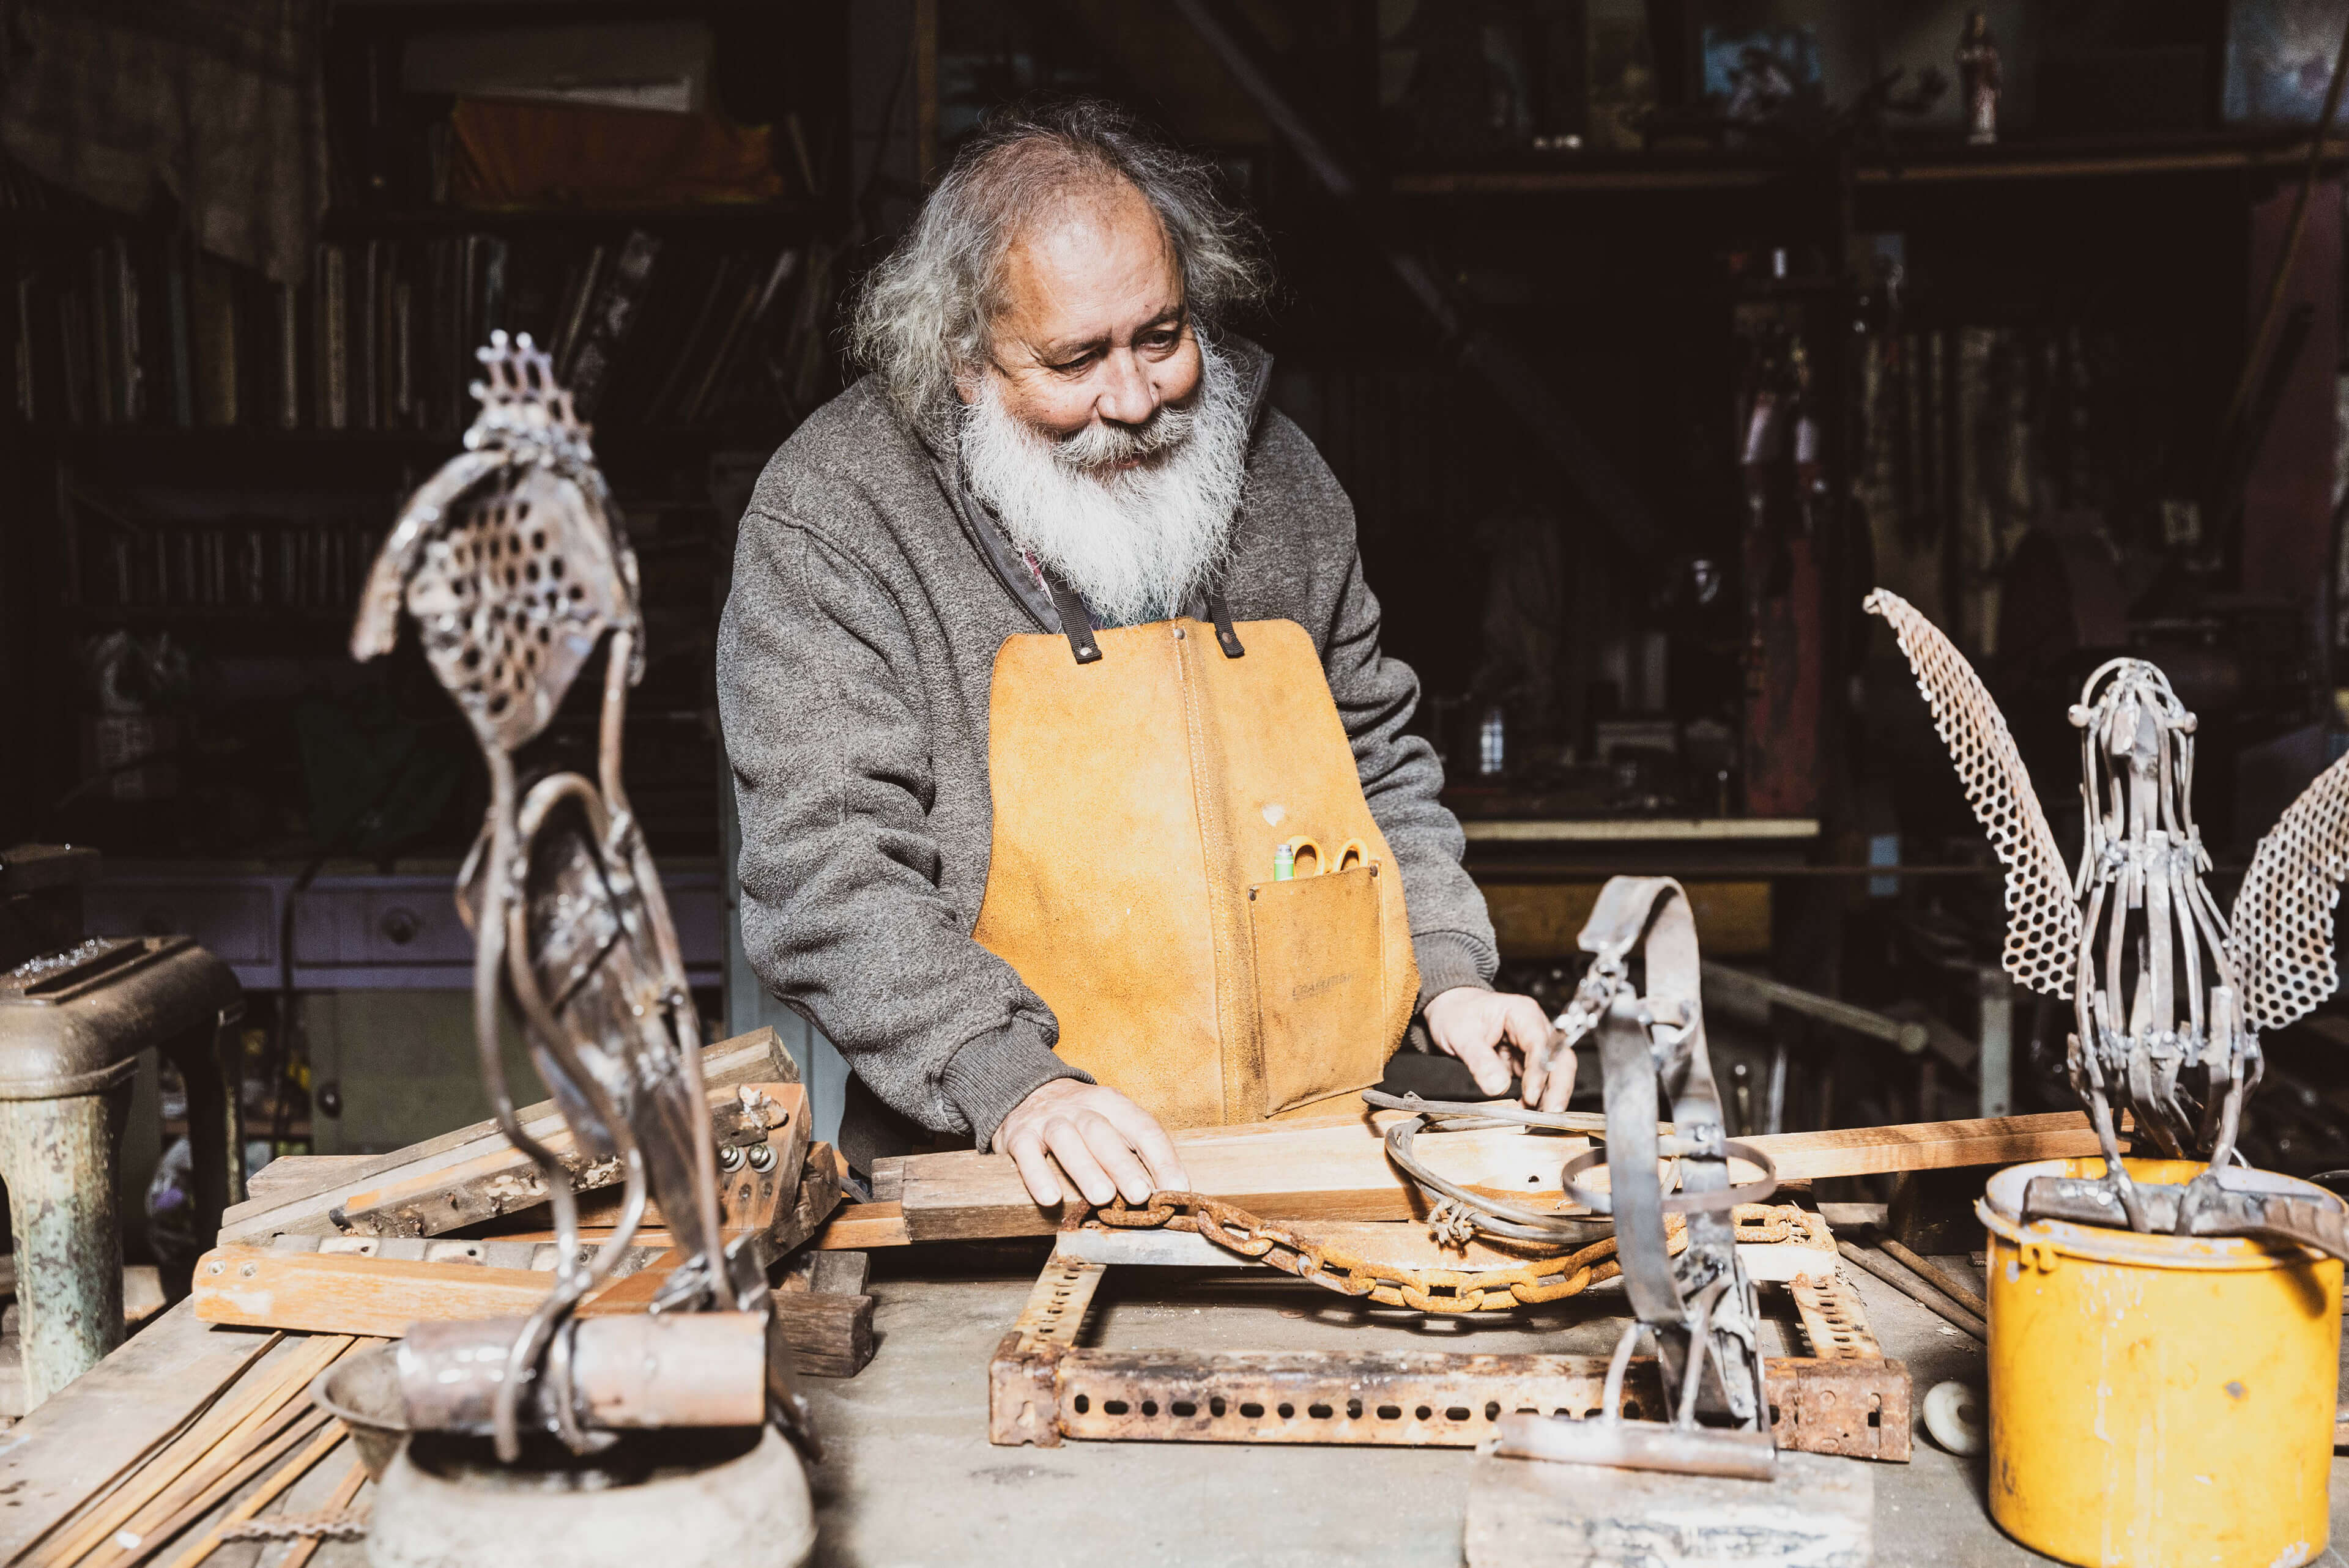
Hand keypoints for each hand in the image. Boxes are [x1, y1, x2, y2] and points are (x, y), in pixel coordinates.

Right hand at [991, 1078, 1188, 1208]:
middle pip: (1104, 1133)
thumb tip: (1171, 1194)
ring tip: (1102, 1197)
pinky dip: (1038, 1175)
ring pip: (1067, 1140)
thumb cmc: (1081, 1119)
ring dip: (1086, 1168)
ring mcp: (1048, 1120)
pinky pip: (1027, 1154)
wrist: (1026, 1090)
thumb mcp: (1112, 1123)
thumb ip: (1137, 1154)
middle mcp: (1081, 1108)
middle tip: (1141, 1195)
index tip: (1177, 1189)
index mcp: (1113, 1104)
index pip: (1143, 1128)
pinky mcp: (1018, 1135)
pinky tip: (1050, 1198)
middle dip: (1123, 1165)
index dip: (1163, 1158)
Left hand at [1423, 986, 1574, 1109]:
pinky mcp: (1526, 1062)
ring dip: (1551, 1096)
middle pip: (1560, 1058)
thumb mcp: (1461, 1036)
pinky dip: (1537, 1098)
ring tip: (1539, 1119)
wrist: (1450, 1013)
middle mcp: (1534, 1028)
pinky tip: (1528, 1113)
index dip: (1539, 1071)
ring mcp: (1532, 1046)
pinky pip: (1539, 1082)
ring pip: (1555, 1072)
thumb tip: (1498, 1087)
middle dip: (1559, 1087)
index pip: (1540, 1043)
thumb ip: (1480, 1061)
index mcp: (1522, 1012)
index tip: (1532, 1095)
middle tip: (1551, 1113)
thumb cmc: (1457, 1015)